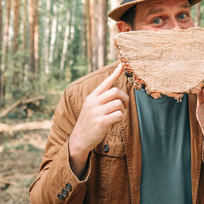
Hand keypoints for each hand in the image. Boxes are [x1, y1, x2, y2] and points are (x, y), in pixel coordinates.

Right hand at [69, 63, 128, 177]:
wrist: (79, 139)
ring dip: (123, 109)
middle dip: (124, 98)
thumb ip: (101, 98)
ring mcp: (97, 112)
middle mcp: (93, 102)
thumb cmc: (89, 122)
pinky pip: (118, 115)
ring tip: (119, 114)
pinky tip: (115, 121)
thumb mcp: (91, 107)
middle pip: (115, 91)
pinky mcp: (101, 122)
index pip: (105, 83)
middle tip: (124, 106)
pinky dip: (120, 118)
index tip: (122, 64)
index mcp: (92, 97)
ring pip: (118, 103)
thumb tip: (116, 91)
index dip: (115, 74)